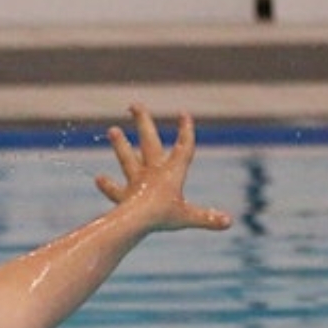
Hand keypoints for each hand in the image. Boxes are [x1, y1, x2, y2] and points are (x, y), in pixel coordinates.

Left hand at [94, 104, 233, 232]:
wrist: (135, 221)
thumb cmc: (163, 216)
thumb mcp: (189, 217)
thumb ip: (208, 219)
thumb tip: (228, 222)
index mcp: (172, 173)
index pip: (183, 148)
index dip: (186, 131)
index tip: (184, 114)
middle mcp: (152, 173)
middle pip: (149, 142)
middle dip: (143, 123)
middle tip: (134, 105)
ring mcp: (136, 183)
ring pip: (128, 159)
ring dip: (120, 145)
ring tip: (112, 130)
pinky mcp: (124, 197)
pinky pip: (115, 190)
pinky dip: (108, 185)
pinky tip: (98, 178)